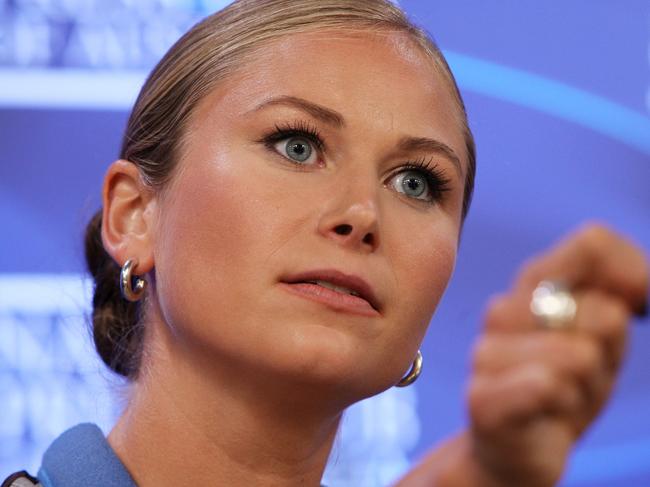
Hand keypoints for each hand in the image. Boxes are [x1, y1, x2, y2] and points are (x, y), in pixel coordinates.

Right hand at [465, 223, 647, 485]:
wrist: (517, 448)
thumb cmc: (562, 387)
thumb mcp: (602, 335)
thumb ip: (616, 292)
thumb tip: (630, 292)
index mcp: (531, 285)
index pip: (592, 244)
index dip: (632, 275)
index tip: (636, 308)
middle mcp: (503, 311)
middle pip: (601, 312)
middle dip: (609, 352)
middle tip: (581, 374)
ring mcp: (486, 354)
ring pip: (581, 355)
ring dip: (588, 387)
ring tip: (562, 398)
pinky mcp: (482, 399)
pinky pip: (549, 385)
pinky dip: (564, 404)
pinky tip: (546, 413)